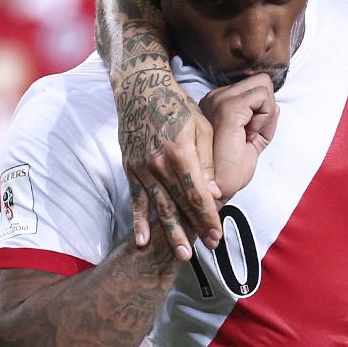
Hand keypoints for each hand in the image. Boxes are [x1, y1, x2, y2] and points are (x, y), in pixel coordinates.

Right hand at [115, 65, 220, 257]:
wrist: (141, 91)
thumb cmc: (177, 106)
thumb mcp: (202, 128)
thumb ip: (207, 162)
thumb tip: (213, 193)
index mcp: (181, 155)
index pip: (198, 195)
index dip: (208, 217)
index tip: (217, 234)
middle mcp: (159, 166)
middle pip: (180, 205)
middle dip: (195, 230)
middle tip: (207, 250)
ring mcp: (142, 169)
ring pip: (159, 207)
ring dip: (171, 232)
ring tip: (181, 255)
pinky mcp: (130, 169)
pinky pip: (136, 200)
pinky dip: (139, 221)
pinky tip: (143, 240)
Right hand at [198, 74, 278, 201]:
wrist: (218, 190)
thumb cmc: (230, 172)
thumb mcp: (252, 142)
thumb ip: (262, 122)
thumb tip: (276, 105)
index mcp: (216, 103)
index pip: (253, 86)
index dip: (261, 110)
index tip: (248, 135)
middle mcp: (214, 97)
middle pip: (260, 81)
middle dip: (266, 107)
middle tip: (251, 133)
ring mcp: (218, 100)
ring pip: (263, 84)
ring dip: (265, 112)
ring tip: (247, 135)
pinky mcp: (228, 108)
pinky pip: (262, 96)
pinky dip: (265, 116)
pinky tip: (249, 135)